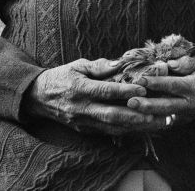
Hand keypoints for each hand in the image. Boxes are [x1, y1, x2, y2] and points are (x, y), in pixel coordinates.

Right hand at [22, 58, 162, 135]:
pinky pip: (107, 132)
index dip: (125, 91)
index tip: (143, 89)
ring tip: (156, 123)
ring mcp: (83, 122)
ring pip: (112, 127)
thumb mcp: (78, 65)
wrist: (38, 98)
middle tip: (157, 114)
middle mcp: (81, 108)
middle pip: (112, 115)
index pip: (105, 91)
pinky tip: (142, 128)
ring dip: (135, 127)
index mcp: (80, 88)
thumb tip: (120, 63)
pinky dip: (126, 130)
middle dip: (136, 116)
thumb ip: (99, 65)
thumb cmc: (62, 77)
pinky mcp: (85, 130)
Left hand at [125, 54, 194, 125]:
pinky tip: (139, 119)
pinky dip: (153, 121)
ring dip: (147, 114)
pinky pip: (166, 121)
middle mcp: (190, 103)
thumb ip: (186, 62)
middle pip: (166, 105)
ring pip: (164, 116)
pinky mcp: (184, 120)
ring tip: (131, 111)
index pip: (173, 85)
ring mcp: (187, 114)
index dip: (156, 82)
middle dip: (147, 104)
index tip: (141, 79)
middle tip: (130, 102)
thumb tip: (167, 64)